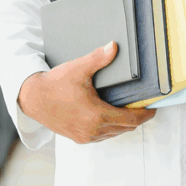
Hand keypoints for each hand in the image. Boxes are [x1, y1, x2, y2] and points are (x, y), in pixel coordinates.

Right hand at [17, 41, 155, 144]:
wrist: (33, 98)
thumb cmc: (55, 84)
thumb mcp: (78, 68)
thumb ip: (99, 58)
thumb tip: (114, 46)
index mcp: (97, 115)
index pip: (131, 119)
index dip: (145, 114)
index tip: (153, 108)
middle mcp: (93, 130)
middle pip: (125, 128)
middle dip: (136, 118)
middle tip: (143, 107)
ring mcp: (85, 136)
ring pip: (114, 133)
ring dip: (123, 124)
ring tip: (129, 110)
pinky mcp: (78, 138)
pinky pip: (102, 136)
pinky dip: (110, 128)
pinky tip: (110, 117)